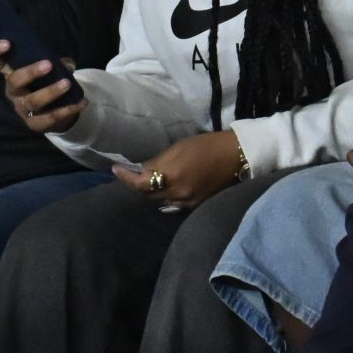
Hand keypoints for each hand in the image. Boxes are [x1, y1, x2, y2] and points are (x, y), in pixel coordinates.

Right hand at [0, 40, 83, 133]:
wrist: (50, 113)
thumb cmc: (44, 83)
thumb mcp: (49, 69)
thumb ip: (57, 63)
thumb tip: (68, 65)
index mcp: (10, 74)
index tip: (7, 43)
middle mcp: (12, 91)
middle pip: (14, 81)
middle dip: (30, 72)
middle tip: (48, 64)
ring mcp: (21, 108)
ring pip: (33, 101)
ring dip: (51, 91)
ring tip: (67, 83)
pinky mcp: (34, 124)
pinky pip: (49, 118)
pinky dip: (67, 110)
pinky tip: (81, 102)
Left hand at [115, 129, 243, 209]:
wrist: (236, 157)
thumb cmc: (207, 146)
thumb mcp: (179, 147)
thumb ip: (159, 161)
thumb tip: (143, 170)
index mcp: (172, 177)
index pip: (140, 184)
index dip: (125, 178)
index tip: (116, 169)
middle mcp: (177, 195)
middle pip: (148, 196)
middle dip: (137, 186)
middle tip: (130, 174)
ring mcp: (187, 204)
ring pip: (160, 202)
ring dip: (151, 192)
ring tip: (147, 181)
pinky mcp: (196, 206)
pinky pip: (174, 204)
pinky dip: (166, 196)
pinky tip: (166, 187)